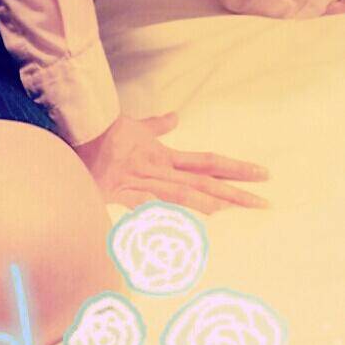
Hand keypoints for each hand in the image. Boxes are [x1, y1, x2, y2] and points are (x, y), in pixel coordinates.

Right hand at [73, 113, 269, 214]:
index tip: (263, 175)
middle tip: (264, 203)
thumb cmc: (107, 131)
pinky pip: (140, 204)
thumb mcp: (136, 126)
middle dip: (234, 193)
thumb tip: (175, 117)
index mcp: (164, 156)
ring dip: (204, 202)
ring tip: (230, 213)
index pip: (208, 162)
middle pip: (202, 181)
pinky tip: (173, 228)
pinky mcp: (119, 191)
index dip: (236, 169)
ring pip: (178, 192)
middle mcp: (158, 169)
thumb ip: (157, 126)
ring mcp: (140, 181)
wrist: (81, 131)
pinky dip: (156, 214)